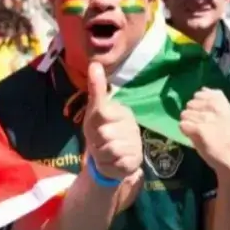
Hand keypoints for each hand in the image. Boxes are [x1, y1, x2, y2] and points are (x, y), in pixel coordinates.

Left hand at [82, 62, 142, 182]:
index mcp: (122, 111)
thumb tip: (95, 64)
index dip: (93, 124)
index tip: (96, 127)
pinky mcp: (135, 160)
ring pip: (110, 149)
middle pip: (104, 133)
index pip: (103, 112)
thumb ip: (96, 89)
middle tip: (100, 142)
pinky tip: (113, 162)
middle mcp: (132, 125)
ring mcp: (135, 143)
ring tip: (106, 152)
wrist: (110, 160)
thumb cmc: (100, 131)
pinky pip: (116, 163)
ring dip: (102, 155)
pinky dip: (109, 165)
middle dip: (96, 142)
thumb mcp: (94, 111)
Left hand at [180, 88, 229, 173]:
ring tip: (199, 132)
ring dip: (189, 123)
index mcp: (222, 101)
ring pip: (184, 114)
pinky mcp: (200, 129)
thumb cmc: (227, 137)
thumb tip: (203, 89)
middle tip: (202, 126)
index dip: (198, 106)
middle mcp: (215, 107)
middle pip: (189, 104)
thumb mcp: (225, 114)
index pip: (199, 94)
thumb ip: (214, 100)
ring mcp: (207, 117)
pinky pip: (183, 125)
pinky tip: (194, 136)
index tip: (206, 116)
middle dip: (192, 114)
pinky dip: (186, 132)